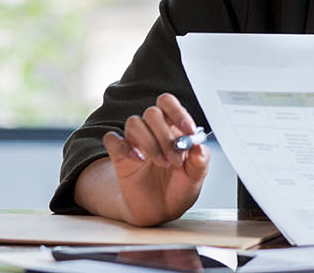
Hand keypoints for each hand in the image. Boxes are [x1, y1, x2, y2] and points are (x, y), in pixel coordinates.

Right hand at [102, 93, 210, 225]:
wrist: (161, 211)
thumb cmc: (179, 188)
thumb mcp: (196, 177)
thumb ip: (200, 160)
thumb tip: (199, 146)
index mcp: (173, 128)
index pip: (169, 103)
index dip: (178, 112)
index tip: (188, 131)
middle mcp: (153, 131)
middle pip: (152, 113)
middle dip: (166, 135)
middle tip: (175, 159)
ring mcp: (135, 142)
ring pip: (134, 123)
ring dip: (149, 143)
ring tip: (162, 163)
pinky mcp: (120, 156)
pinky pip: (112, 139)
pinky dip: (125, 147)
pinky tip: (139, 160)